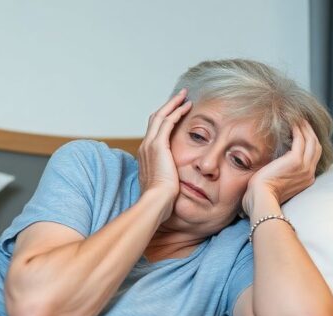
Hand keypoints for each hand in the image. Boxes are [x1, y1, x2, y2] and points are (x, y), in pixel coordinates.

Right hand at [137, 88, 192, 216]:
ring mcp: (150, 144)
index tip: (175, 112)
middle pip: (155, 118)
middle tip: (180, 97)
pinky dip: (177, 111)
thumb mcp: (164, 183)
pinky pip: (168, 121)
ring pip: (161, 116)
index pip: (154, 130)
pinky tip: (187, 107)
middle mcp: (145, 146)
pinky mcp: (158, 145)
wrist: (156, 201)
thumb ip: (168, 175)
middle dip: (168, 106)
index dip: (165, 119)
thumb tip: (176, 178)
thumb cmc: (162, 198)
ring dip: (173, 104)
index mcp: (146, 155)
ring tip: (184, 97)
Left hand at [242, 120, 321, 213]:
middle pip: (316, 147)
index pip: (313, 157)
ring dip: (305, 128)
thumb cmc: (262, 195)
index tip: (303, 133)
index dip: (310, 143)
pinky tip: (292, 123)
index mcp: (306, 179)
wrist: (261, 200)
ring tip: (298, 118)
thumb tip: (272, 165)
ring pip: (311, 140)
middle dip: (310, 132)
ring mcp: (304, 167)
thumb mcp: (276, 184)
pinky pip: (301, 139)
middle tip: (302, 121)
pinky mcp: (296, 161)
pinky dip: (298, 129)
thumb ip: (280, 174)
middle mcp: (309, 173)